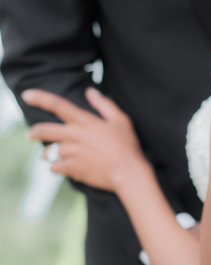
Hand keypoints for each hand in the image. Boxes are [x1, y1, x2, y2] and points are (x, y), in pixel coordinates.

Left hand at [24, 88, 146, 191]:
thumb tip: (90, 92)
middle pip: (44, 131)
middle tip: (30, 135)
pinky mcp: (72, 168)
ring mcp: (72, 153)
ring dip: (49, 153)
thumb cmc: (128, 146)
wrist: (129, 172)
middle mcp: (74, 136)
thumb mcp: (121, 121)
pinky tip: (62, 168)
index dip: (40, 98)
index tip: (27, 95)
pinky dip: (56, 168)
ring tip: (50, 156)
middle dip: (34, 133)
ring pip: (49, 151)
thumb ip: (105, 104)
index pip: (58, 105)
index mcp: (85, 122)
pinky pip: (55, 168)